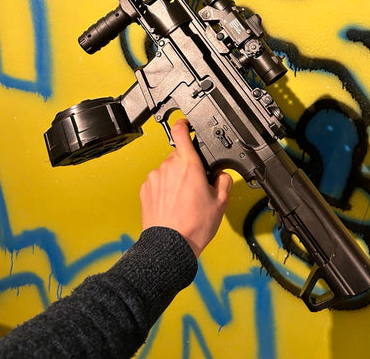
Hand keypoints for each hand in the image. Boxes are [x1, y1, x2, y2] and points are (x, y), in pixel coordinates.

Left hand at [140, 118, 232, 256]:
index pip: (181, 132)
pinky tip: (172, 204)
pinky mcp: (145, 189)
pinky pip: (157, 181)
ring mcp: (155, 177)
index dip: (184, 124)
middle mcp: (168, 167)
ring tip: (183, 199)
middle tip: (195, 184)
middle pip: (178, 155)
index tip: (187, 124)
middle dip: (187, 164)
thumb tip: (222, 175)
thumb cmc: (194, 226)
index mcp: (188, 165)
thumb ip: (224, 181)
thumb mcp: (220, 203)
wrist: (169, 245)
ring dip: (175, 178)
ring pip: (167, 169)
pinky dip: (164, 188)